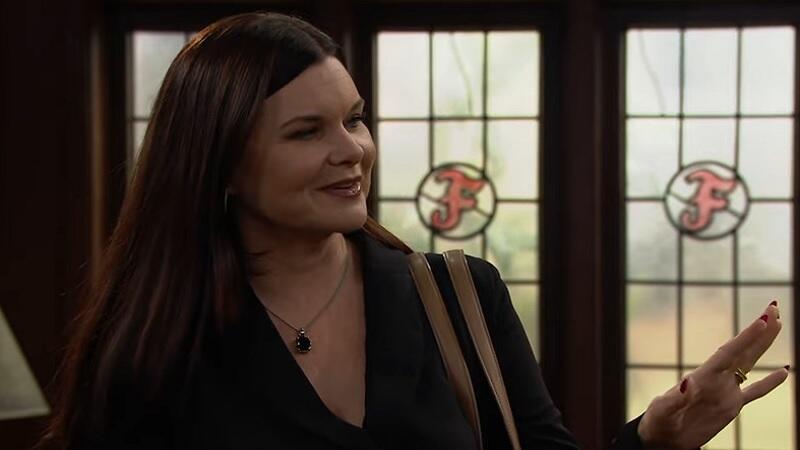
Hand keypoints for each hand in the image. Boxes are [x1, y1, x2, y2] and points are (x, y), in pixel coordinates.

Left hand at [637, 301, 788, 449]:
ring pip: (750, 364)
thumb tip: (687, 383)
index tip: (763, 321)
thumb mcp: (662, 411)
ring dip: (763, 346)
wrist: (662, 438)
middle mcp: (716, 380)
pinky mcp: (730, 407)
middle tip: (774, 308)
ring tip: (778, 325)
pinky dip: (770, 383)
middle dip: (758, 331)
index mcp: (702, 378)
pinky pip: (755, 392)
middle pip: (742, 350)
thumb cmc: (657, 423)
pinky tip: (784, 371)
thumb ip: (675, 398)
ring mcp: (725, 391)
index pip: (728, 353)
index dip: (746, 337)